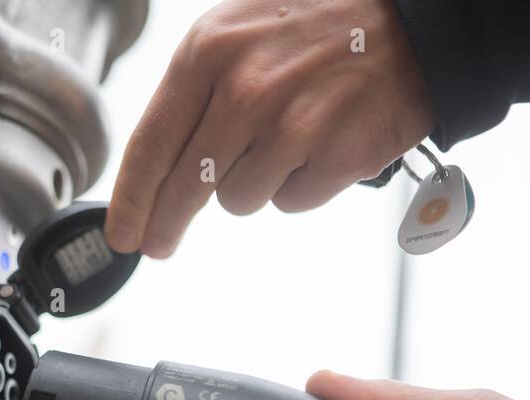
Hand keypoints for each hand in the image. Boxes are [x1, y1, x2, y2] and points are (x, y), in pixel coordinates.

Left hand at [105, 0, 434, 257]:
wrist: (409, 24)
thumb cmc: (315, 27)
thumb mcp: (237, 32)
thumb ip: (195, 91)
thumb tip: (155, 166)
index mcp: (209, 52)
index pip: (151, 143)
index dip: (130, 200)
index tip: (121, 234)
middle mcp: (245, 91)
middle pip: (186, 188)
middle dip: (166, 224)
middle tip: (159, 245)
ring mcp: (292, 127)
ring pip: (239, 199)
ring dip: (254, 183)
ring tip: (284, 140)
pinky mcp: (334, 158)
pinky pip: (291, 201)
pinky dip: (300, 184)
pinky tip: (318, 145)